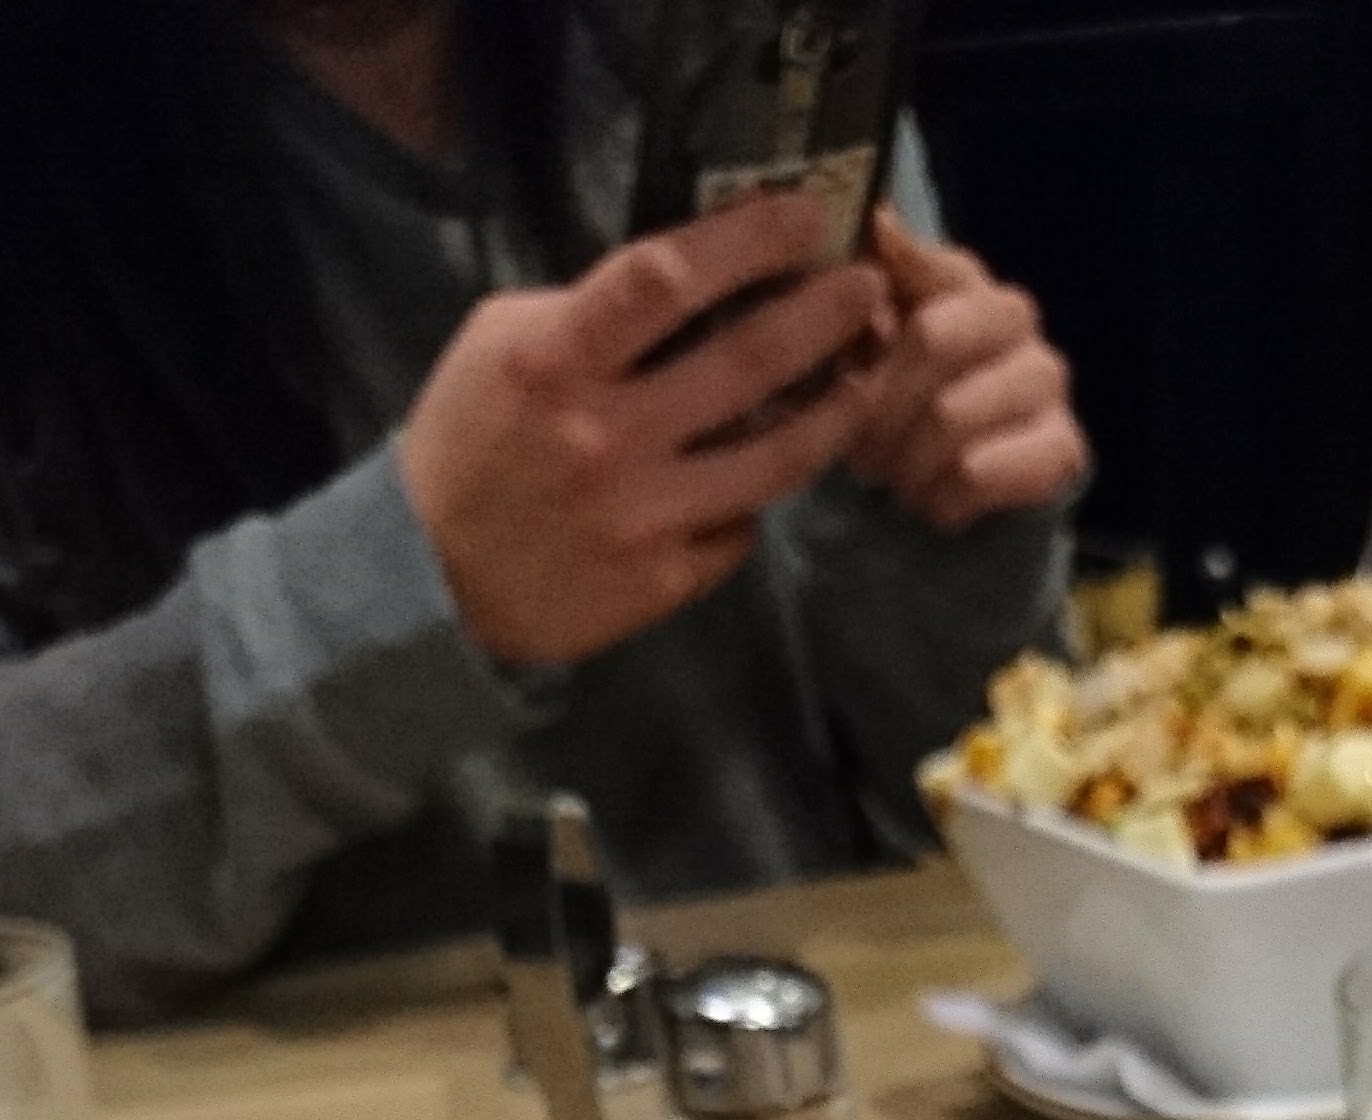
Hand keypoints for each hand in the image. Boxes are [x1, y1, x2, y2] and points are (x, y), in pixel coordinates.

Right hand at [401, 191, 892, 661]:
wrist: (434, 578)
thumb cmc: (469, 443)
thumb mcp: (501, 345)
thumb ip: (589, 314)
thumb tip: (688, 283)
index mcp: (555, 359)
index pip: (666, 277)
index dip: (747, 240)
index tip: (803, 217)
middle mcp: (607, 436)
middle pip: (745, 362)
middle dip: (822, 316)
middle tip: (868, 291)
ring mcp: (642, 516)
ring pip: (772, 459)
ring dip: (833, 413)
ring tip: (864, 380)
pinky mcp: (662, 581)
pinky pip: (739, 530)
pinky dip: (757, 499)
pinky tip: (772, 473)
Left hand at [845, 211, 1084, 531]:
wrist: (975, 481)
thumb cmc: (914, 404)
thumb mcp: (877, 343)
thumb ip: (873, 285)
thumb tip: (879, 219)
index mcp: (967, 281)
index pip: (923, 273)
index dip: (874, 331)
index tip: (847, 370)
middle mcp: (1017, 319)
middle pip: (931, 340)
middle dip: (880, 407)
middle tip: (859, 454)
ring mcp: (1047, 382)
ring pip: (950, 415)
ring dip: (905, 463)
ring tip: (894, 482)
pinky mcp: (1063, 449)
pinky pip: (977, 473)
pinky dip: (940, 500)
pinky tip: (934, 503)